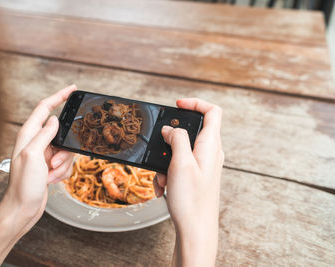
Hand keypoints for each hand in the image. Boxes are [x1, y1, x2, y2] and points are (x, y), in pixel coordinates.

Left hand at [0, 86, 76, 266]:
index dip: (59, 96)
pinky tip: (50, 180)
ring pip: (66, 150)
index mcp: (28, 134)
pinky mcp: (50, 165)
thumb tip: (54, 119)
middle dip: (65, 150)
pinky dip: (62, 172)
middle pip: (62, 133)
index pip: (45, 108)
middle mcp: (36, 142)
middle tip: (54, 163)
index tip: (73, 88)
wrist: (23, 208)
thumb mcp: (33, 156)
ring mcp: (44, 153)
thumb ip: (45, 134)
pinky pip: (66, 162)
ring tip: (49, 174)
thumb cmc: (23, 185)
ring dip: (62, 164)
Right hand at [154, 98, 223, 266]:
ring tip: (161, 179)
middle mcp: (210, 152)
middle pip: (190, 132)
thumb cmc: (192, 199)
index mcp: (211, 145)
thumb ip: (177, 139)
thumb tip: (171, 129)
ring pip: (180, 151)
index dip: (195, 103)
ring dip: (165, 161)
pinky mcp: (197, 177)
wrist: (196, 230)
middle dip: (170, 141)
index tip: (177, 105)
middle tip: (160, 152)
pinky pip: (179, 166)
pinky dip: (168, 173)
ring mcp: (204, 165)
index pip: (212, 111)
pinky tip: (163, 189)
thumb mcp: (181, 163)